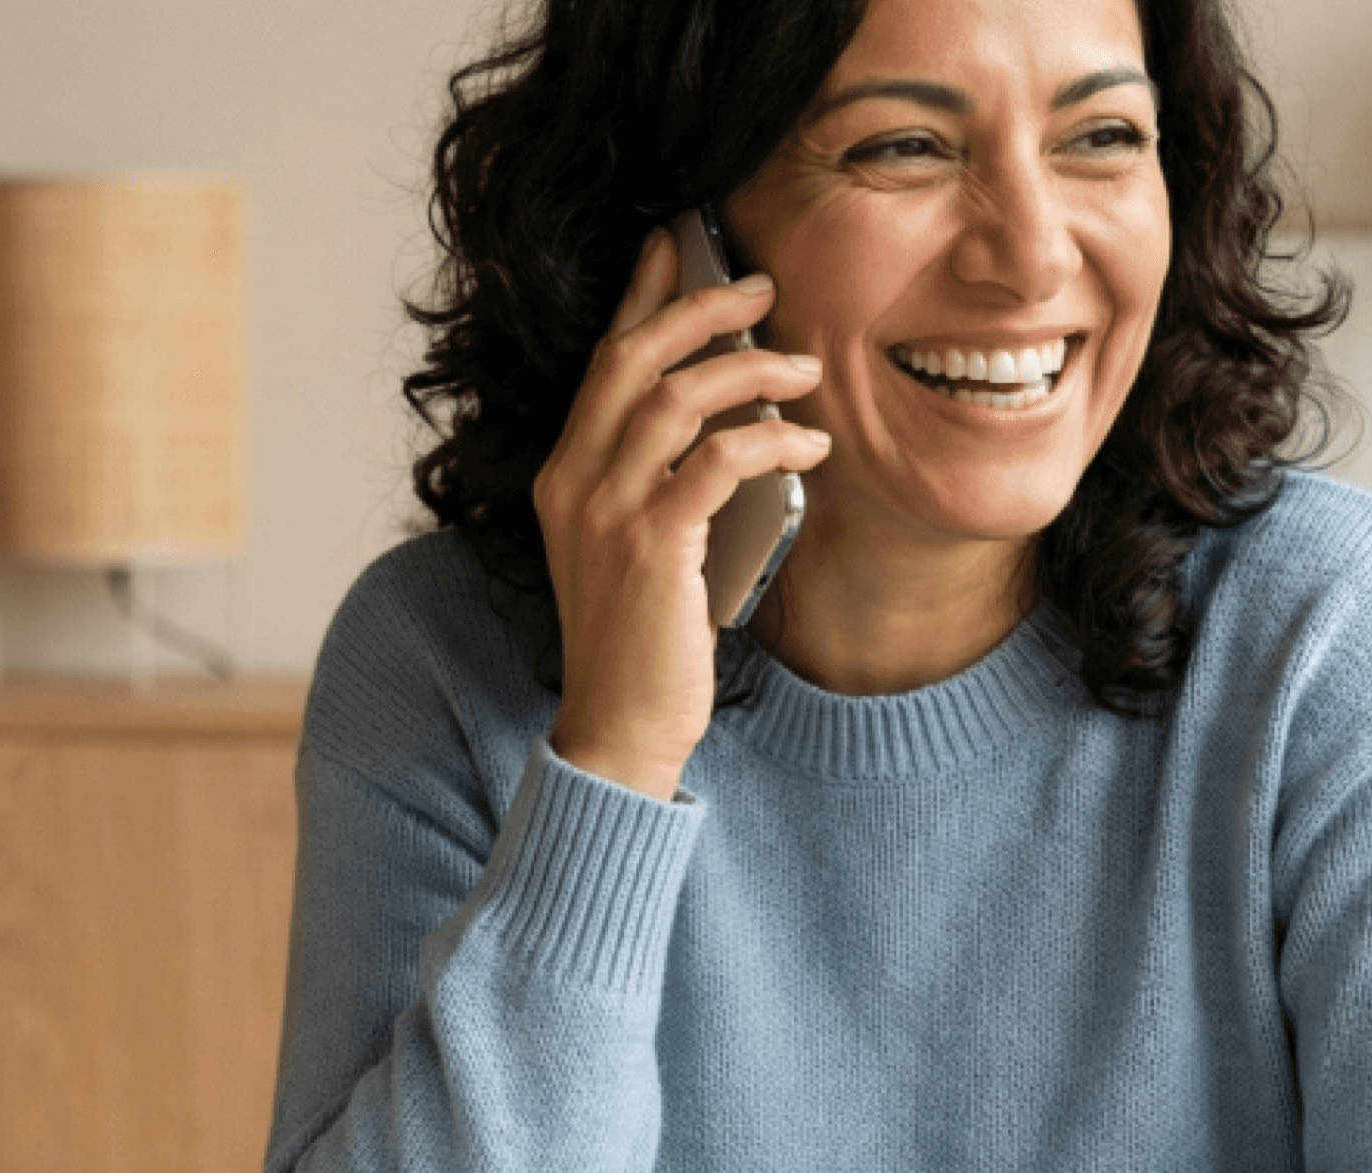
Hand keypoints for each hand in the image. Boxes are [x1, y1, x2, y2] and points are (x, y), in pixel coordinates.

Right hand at [533, 228, 830, 800]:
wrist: (619, 729)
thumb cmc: (642, 643)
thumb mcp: (636, 548)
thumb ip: (660, 485)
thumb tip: (729, 428)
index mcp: (564, 474)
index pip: (602, 361)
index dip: (641, 296)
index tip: (677, 245)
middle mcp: (573, 482)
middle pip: (631, 358)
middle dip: (699, 309)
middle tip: (761, 287)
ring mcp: (605, 513)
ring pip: (673, 400)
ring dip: (747, 371)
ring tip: (806, 369)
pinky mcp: (650, 547)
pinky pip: (714, 464)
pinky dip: (768, 442)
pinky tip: (808, 445)